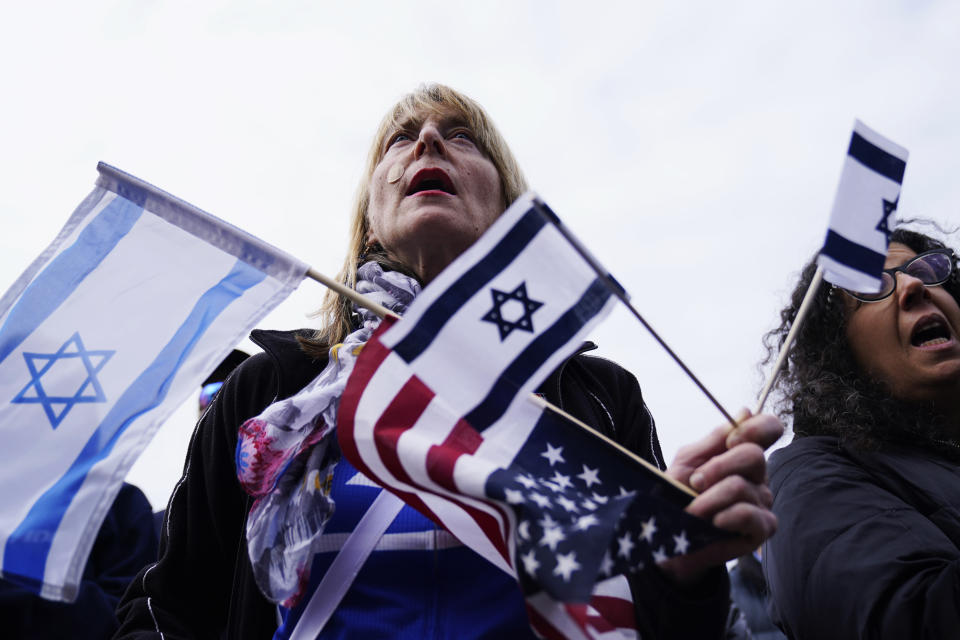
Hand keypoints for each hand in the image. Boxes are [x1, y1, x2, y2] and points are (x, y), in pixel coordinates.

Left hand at [659, 409, 782, 585]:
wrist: (667, 530)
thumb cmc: (678, 493)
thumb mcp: (690, 459)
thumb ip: (716, 438)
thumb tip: (746, 411)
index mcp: (743, 453)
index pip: (769, 428)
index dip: (756, 428)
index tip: (730, 441)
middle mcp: (759, 476)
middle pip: (753, 456)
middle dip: (717, 467)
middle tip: (694, 482)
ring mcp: (763, 502)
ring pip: (741, 487)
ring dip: (708, 498)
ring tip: (693, 509)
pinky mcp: (762, 528)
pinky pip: (748, 514)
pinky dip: (724, 516)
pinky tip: (712, 522)